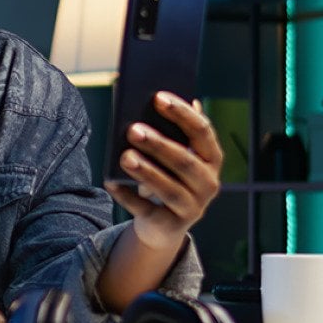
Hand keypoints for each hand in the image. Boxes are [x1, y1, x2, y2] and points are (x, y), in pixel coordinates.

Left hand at [103, 91, 222, 250]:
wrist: (163, 223)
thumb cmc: (167, 175)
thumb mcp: (172, 153)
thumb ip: (169, 129)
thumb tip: (153, 96)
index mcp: (211, 158)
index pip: (202, 131)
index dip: (182, 113)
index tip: (158, 97)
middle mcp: (208, 184)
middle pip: (185, 162)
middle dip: (158, 144)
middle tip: (133, 129)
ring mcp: (193, 208)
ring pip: (168, 189)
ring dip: (146, 171)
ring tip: (125, 156)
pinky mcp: (170, 226)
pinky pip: (146, 210)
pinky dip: (127, 196)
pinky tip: (110, 182)